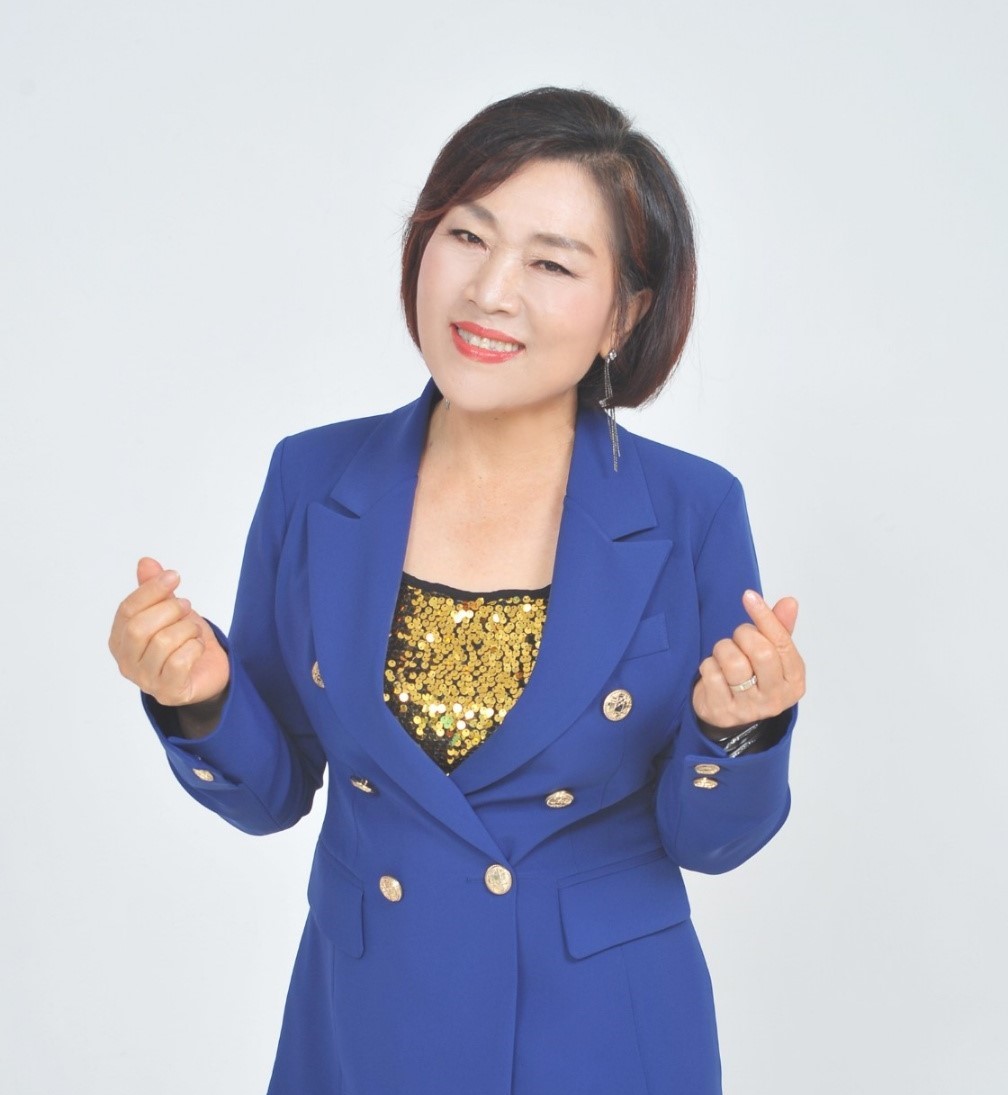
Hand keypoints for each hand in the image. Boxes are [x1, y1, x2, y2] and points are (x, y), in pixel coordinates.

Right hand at [108, 557, 229, 707]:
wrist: (208, 670)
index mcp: (119, 640)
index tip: (174, 576)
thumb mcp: (169, 610)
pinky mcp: (169, 692)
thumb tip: (146, 562)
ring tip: (193, 631)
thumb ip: (155, 590)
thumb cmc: (183, 641)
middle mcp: (126, 662)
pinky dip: (195, 648)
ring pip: (163, 643)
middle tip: (186, 607)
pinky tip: (197, 648)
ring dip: (187, 629)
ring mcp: (146, 680)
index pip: (127, 610)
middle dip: (169, 610)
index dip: (151, 590)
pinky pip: (180, 662)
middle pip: (139, 627)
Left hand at [691, 590, 804, 729]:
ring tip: (725, 655)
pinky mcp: (722, 712)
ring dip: (724, 649)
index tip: (749, 596)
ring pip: (733, 662)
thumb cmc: (753, 678)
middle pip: (761, 652)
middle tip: (739, 638)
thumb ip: (779, 629)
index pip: (782, 643)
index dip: (765, 616)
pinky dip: (709, 665)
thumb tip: (789, 602)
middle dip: (744, 635)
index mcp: (794, 681)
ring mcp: (749, 708)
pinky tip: (715, 672)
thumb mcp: (772, 656)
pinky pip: (711, 673)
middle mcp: (775, 698)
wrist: (729, 715)